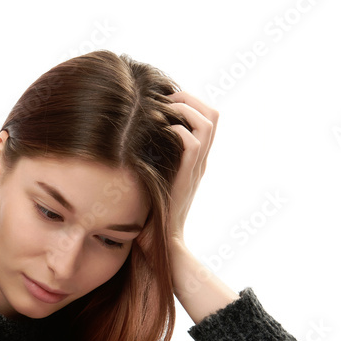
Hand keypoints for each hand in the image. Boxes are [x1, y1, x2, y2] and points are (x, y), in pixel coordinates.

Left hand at [164, 91, 218, 246]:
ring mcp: (196, 168)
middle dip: (189, 97)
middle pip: (214, 113)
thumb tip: (127, 138)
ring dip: (185, 108)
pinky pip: (191, 143)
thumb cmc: (151, 214)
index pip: (207, 117)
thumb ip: (149, 159)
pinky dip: (178, 130)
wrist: (162, 244)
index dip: (189, 100)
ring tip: (163, 109)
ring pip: (208, 122)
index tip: (163, 97)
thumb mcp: (151, 178)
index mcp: (195, 159)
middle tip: (165, 97)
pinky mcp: (186, 177)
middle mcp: (200, 160)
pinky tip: (160, 132)